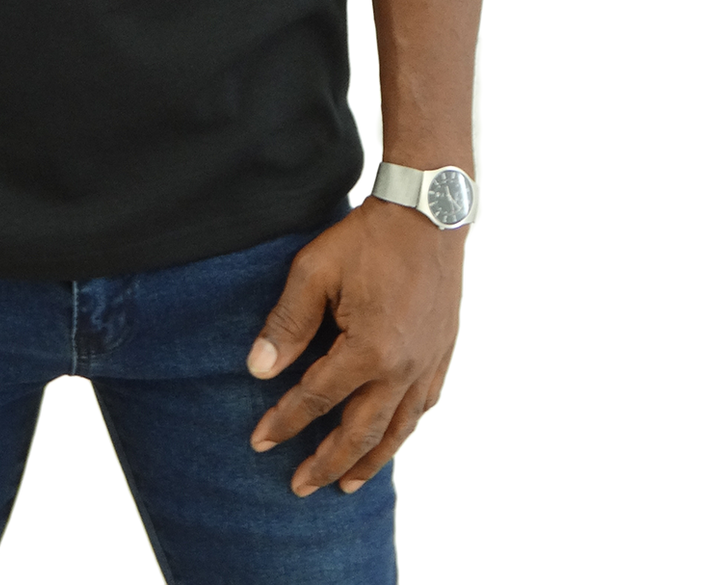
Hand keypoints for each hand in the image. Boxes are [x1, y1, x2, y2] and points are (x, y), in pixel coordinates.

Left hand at [246, 198, 462, 495]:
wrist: (428, 212)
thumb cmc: (367, 238)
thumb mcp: (314, 271)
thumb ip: (287, 324)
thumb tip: (258, 371)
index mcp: (369, 351)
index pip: (316, 400)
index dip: (284, 423)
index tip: (258, 443)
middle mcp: (403, 369)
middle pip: (361, 433)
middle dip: (327, 463)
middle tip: (298, 487)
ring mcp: (428, 364)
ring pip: (397, 430)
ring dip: (370, 461)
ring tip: (347, 485)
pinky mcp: (442, 353)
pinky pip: (423, 407)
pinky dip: (403, 430)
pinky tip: (391, 438)